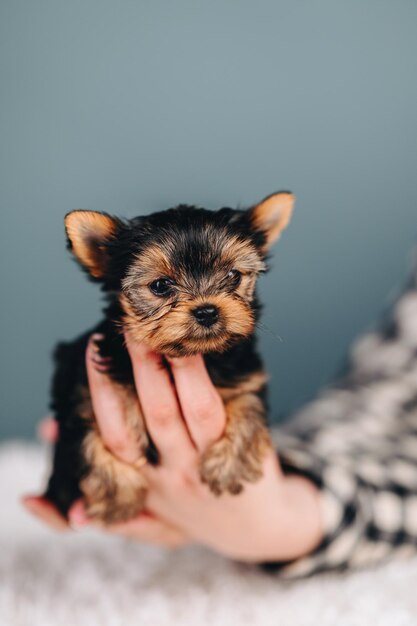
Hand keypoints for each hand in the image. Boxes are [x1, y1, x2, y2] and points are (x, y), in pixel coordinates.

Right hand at [24, 336, 322, 561]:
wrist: (257, 528)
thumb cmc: (195, 507)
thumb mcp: (146, 511)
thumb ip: (102, 483)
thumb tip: (52, 437)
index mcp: (148, 482)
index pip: (116, 437)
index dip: (100, 396)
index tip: (90, 356)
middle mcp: (176, 471)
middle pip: (153, 415)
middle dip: (136, 369)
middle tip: (124, 329)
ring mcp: (211, 460)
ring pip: (192, 409)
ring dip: (176, 367)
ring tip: (163, 330)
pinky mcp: (240, 449)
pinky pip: (224, 411)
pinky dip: (209, 380)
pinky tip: (202, 349)